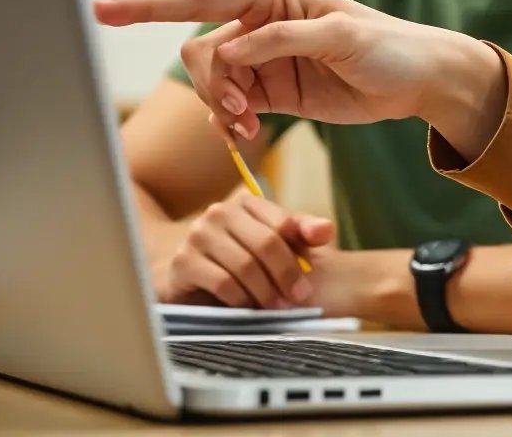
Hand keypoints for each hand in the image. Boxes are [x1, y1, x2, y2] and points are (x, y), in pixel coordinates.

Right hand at [94, 0, 502, 142]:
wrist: (417, 81)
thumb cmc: (390, 47)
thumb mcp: (345, 36)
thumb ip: (285, 39)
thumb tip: (233, 49)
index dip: (148, 4)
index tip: (101, 9)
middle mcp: (258, 22)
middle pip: (199, 50)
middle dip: (208, 83)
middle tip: (240, 111)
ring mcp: (260, 59)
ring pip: (208, 82)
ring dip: (219, 108)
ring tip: (249, 126)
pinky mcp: (268, 91)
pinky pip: (226, 107)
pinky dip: (228, 122)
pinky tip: (249, 133)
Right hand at [158, 193, 335, 308]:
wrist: (187, 277)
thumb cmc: (239, 260)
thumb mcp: (273, 244)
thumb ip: (301, 234)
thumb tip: (327, 230)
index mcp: (246, 203)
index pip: (283, 222)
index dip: (301, 250)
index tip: (312, 278)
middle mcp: (219, 213)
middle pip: (266, 243)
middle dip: (287, 274)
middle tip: (299, 298)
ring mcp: (198, 236)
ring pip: (244, 265)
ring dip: (266, 291)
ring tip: (278, 307)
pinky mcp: (183, 262)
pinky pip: (222, 282)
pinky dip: (241, 298)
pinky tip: (249, 307)